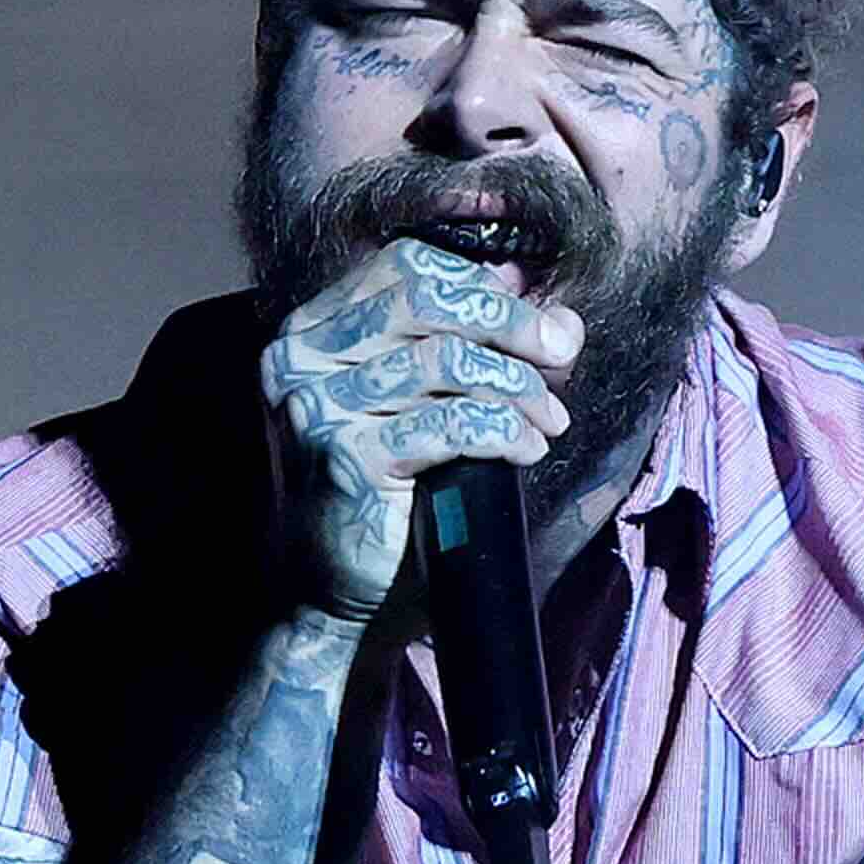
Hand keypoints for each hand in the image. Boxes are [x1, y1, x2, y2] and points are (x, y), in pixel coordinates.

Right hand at [265, 245, 577, 618]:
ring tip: (548, 421)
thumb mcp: (410, 403)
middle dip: (513, 325)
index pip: (406, 265)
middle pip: (428, 300)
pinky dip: (505, 432)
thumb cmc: (378, 496)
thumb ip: (454, 339)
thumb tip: (528, 287)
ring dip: (519, 389)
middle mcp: (302, 358)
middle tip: (561, 359)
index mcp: (314, 330)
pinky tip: (526, 450)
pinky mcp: (347, 461)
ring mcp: (320, 408)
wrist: (328, 598)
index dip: (483, 285)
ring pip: (447, 361)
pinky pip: (452, 424)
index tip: (540, 327)